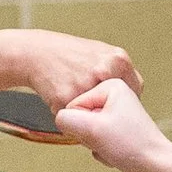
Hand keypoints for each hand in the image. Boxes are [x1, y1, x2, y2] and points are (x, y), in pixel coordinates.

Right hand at [17, 31, 141, 110]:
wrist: (36, 53)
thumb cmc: (68, 54)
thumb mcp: (100, 53)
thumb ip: (117, 71)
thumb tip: (131, 93)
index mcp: (118, 60)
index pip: (135, 90)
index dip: (124, 100)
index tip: (116, 104)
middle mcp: (105, 71)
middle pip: (116, 105)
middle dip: (107, 110)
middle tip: (97, 107)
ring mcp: (85, 84)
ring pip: (97, 115)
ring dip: (90, 115)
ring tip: (76, 100)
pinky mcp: (67, 98)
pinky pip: (76, 118)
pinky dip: (72, 115)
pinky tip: (64, 99)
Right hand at [54, 79, 171, 171]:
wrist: (156, 166)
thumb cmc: (132, 145)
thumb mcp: (91, 128)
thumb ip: (66, 119)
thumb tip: (61, 121)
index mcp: (111, 85)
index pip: (74, 105)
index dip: (80, 124)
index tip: (96, 131)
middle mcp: (116, 96)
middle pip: (82, 117)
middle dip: (89, 134)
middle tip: (105, 139)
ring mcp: (117, 113)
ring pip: (89, 130)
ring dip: (95, 144)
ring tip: (112, 147)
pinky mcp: (118, 129)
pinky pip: (97, 138)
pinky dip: (103, 149)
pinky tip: (115, 152)